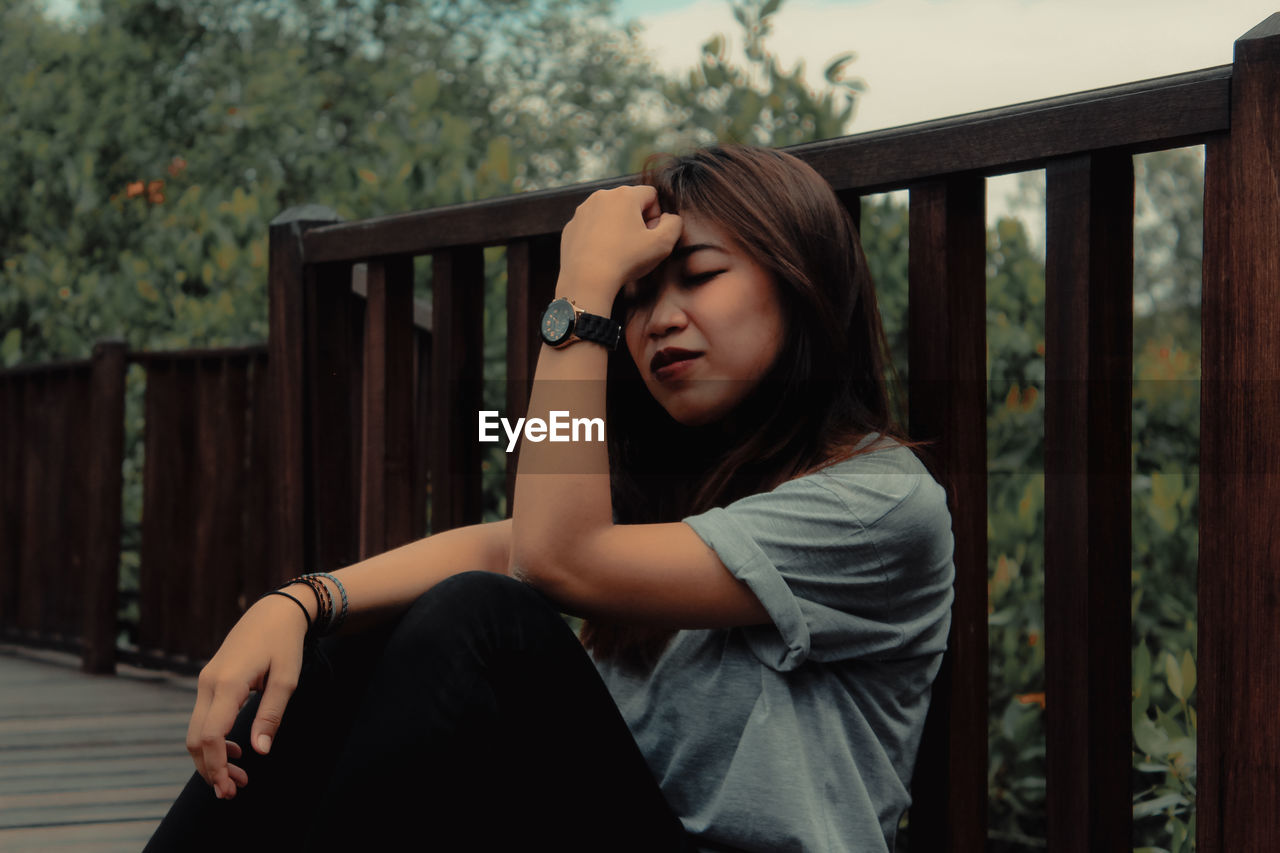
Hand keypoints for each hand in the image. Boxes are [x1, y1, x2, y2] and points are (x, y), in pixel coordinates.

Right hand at [185, 593, 308, 799]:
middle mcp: (209, 683)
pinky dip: (214, 741)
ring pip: (197, 731)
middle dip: (211, 769)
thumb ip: (271, 716)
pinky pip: (204, 719)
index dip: (217, 765)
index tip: (230, 787)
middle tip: (233, 792)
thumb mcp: (286, 679)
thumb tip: (259, 752)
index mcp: (228, 683)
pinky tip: (236, 752)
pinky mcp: (210, 682)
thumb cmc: (284, 644)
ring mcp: (206, 682)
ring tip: (237, 779)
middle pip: (197, 739)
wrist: (273, 612)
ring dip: (212, 758)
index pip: (211, 735)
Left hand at [558, 185, 681, 303]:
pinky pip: (591, 226)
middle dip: (636, 220)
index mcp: (625, 194)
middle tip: (636, 245)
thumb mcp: (663, 244)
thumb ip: (674, 224)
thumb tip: (669, 218)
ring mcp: (582, 211)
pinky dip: (598, 237)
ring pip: (609, 214)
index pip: (651, 195)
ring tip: (618, 251)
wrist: (586, 280)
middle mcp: (601, 196)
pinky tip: (601, 255)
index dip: (656, 216)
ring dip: (617, 227)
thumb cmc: (626, 260)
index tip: (650, 235)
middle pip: (629, 202)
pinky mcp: (571, 227)